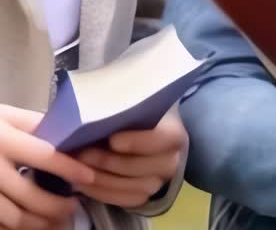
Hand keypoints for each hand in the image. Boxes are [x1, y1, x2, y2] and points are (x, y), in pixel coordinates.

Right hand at [0, 103, 96, 228]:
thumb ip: (32, 123)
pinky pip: (0, 224)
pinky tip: (29, 225)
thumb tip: (67, 132)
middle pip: (29, 197)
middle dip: (56, 206)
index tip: (88, 176)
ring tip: (56, 220)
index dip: (69, 168)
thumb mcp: (5, 115)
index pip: (44, 156)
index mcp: (4, 139)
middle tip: (74, 207)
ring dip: (39, 223)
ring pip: (13, 219)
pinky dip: (16, 228)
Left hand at [71, 111, 185, 208]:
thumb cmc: (140, 113)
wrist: (150, 133)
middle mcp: (170, 162)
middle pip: (136, 167)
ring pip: (126, 187)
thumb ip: (126, 104)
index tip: (111, 139)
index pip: (159, 140)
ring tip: (75, 169)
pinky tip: (81, 183)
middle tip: (80, 154)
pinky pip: (121, 201)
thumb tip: (100, 101)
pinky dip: (99, 193)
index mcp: (174, 134)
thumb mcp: (139, 103)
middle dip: (105, 162)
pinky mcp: (143, 197)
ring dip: (97, 179)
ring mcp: (157, 183)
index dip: (135, 142)